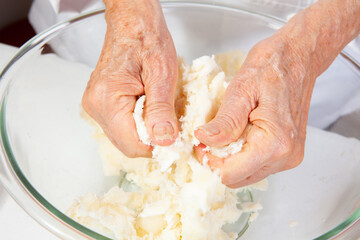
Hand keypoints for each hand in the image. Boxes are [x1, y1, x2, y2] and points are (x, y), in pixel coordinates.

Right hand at [82, 0, 178, 156]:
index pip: (132, 145)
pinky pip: (123, 125)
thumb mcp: (162, 73)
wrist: (133, 22)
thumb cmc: (146, 38)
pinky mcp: (102, 104)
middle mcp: (96, 106)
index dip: (157, 146)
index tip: (175, 137)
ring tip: (159, 108)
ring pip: (126, 136)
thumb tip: (164, 140)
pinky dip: (140, 122)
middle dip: (153, 138)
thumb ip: (161, 110)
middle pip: (128, 144)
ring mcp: (97, 106)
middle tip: (170, 120)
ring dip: (147, 130)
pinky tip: (149, 106)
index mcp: (107, 99)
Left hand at [195, 36, 309, 187]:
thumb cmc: (272, 66)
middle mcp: (286, 156)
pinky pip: (256, 165)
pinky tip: (238, 133)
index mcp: (275, 143)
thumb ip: (225, 121)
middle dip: (218, 162)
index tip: (200, 142)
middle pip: (238, 178)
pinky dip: (242, 155)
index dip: (209, 160)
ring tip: (224, 132)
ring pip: (246, 174)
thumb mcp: (241, 90)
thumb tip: (203, 140)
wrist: (298, 56)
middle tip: (208, 137)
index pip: (231, 173)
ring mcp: (289, 157)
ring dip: (229, 159)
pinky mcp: (287, 153)